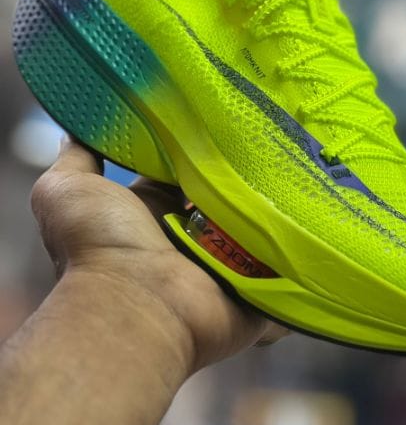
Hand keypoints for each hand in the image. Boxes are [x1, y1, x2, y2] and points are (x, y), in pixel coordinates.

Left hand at [31, 136, 286, 373]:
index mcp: (154, 211)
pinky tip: (317, 212)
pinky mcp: (256, 289)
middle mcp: (189, 236)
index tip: (223, 113)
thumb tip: (77, 124)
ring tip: (302, 163)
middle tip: (271, 134)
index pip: (185, 169)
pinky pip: (286, 264)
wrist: (134, 311)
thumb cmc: (99, 248)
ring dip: (275, 203)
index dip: (201, 145)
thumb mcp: (69, 190)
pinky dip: (299, 246)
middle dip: (244, 170)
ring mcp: (225, 264)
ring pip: (260, 223)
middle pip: (226, 193)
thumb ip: (78, 155)